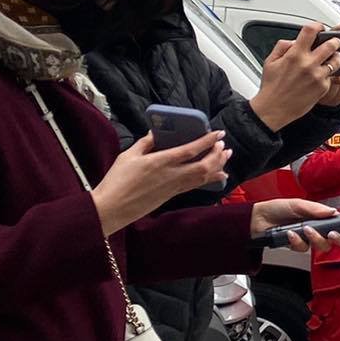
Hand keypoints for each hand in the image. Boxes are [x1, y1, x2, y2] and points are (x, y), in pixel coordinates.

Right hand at [93, 131, 229, 234]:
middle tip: (223, 145)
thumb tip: (156, 133)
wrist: (113, 208)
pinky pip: (197, 185)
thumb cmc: (117, 181)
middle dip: (217, 154)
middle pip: (203, 165)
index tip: (219, 133)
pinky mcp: (173, 194)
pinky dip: (211, 179)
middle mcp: (172, 175)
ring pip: (204, 176)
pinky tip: (219, 175)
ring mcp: (174, 186)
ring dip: (218, 165)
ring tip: (226, 155)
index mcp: (160, 162)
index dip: (207, 141)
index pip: (190, 150)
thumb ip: (145, 143)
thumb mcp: (128, 156)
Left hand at [248, 197, 339, 253]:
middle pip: (336, 240)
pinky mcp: (297, 246)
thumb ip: (315, 209)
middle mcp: (317, 229)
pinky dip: (297, 241)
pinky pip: (304, 249)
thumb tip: (333, 212)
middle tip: (332, 233)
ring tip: (304, 229)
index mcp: (320, 218)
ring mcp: (307, 239)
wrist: (256, 220)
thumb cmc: (275, 209)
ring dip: (315, 239)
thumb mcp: (297, 204)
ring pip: (322, 247)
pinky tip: (291, 233)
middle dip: (337, 238)